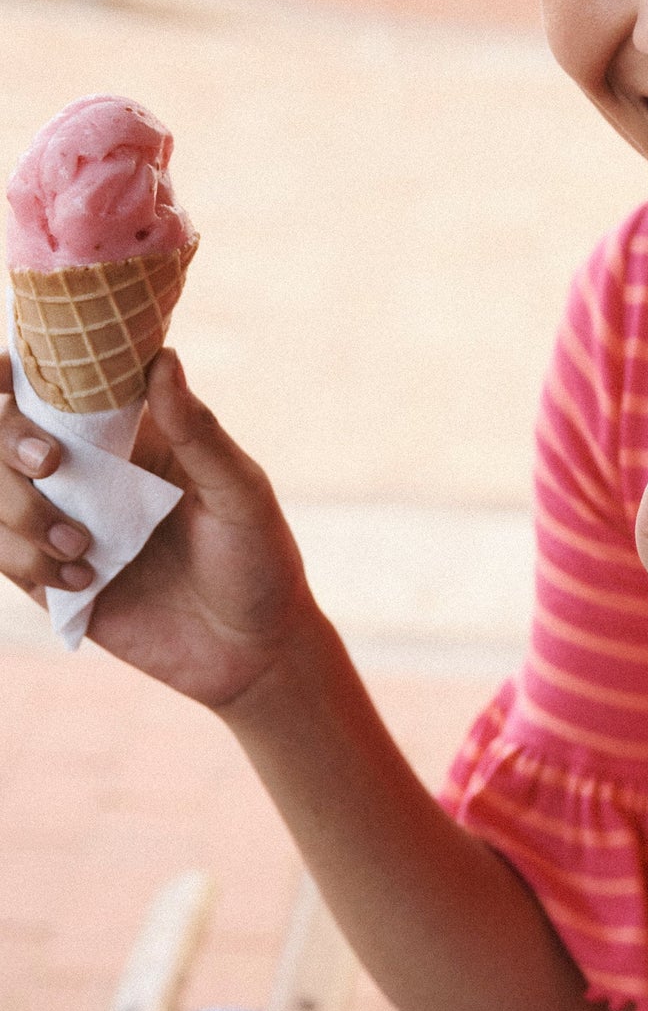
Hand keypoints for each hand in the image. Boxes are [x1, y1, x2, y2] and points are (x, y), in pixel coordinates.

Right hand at [0, 350, 320, 707]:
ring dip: (19, 513)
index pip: (56, 388)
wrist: (251, 652)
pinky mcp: (50, 580)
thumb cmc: (259, 559)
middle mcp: (87, 474)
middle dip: (6, 442)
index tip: (6, 378)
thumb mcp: (240, 493)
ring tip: (81, 548)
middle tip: (49, 465)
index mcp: (130, 436)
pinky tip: (84, 580)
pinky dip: (25, 560)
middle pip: (2, 436)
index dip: (15, 378)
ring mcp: (64, 524)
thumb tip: (163, 359)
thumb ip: (198, 432)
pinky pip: (1, 553)